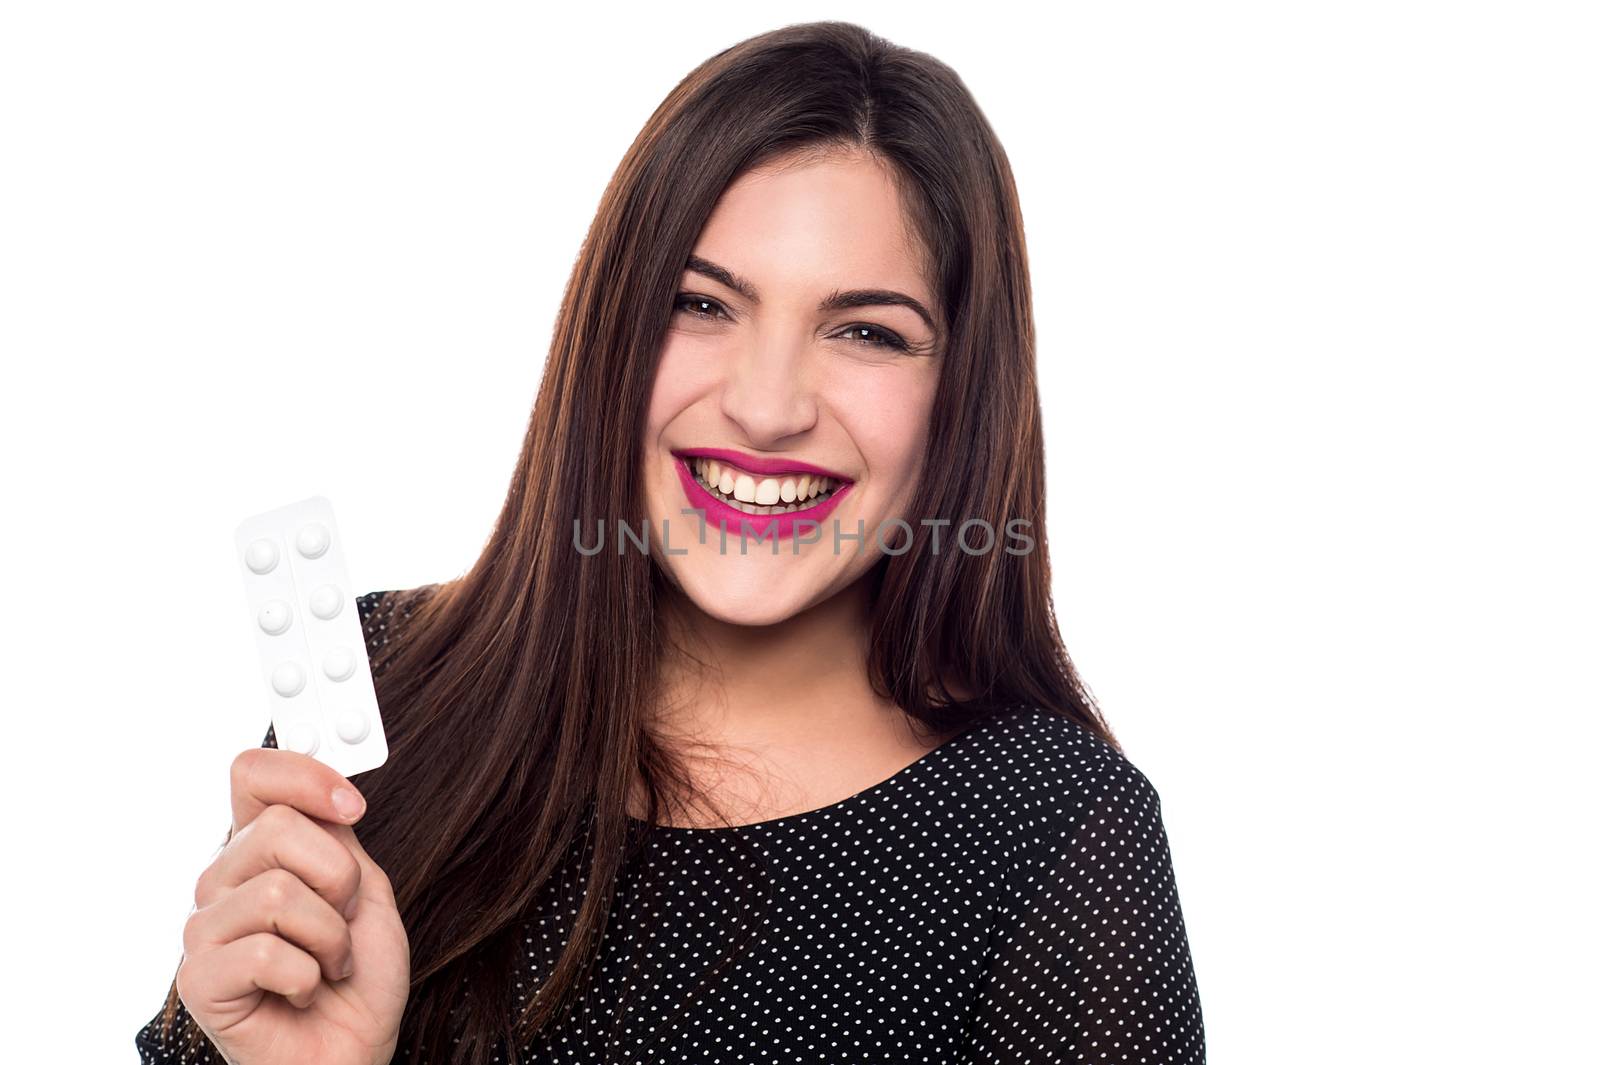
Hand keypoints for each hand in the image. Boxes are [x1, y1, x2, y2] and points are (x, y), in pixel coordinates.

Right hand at [176, 747, 409, 1064]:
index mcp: (258, 849)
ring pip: (278, 892)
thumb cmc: (356, 975)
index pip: (253, 773)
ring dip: (329, 936)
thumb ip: (335, 832)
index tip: (353, 807)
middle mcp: (222, 880)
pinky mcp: (199, 979)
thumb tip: (323, 784)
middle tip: (343, 918)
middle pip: (276, 828)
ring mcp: (204, 929)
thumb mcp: (362, 886)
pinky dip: (308, 976)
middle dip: (339, 878)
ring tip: (326, 962)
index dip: (304, 775)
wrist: (353, 1049)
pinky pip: (267, 951)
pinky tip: (301, 993)